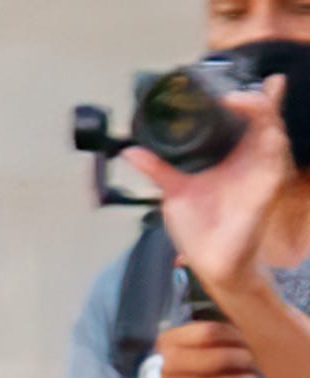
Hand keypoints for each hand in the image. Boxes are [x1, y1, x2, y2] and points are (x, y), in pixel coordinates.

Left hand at [128, 82, 295, 298]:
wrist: (209, 262)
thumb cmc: (199, 228)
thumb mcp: (174, 191)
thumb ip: (157, 169)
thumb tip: (131, 149)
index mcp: (233, 155)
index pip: (246, 118)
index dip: (245, 97)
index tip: (227, 85)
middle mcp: (252, 157)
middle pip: (264, 116)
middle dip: (258, 96)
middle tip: (236, 90)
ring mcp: (263, 169)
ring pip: (273, 128)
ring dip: (261, 110)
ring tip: (240, 99)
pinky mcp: (269, 184)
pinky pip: (275, 154)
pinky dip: (268, 137)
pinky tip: (259, 127)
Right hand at [148, 317, 261, 377]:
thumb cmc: (193, 375)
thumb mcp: (198, 349)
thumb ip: (219, 338)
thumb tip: (254, 336)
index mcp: (168, 342)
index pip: (210, 333)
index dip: (236, 337)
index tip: (245, 344)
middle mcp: (162, 366)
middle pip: (219, 359)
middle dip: (244, 362)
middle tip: (253, 366)